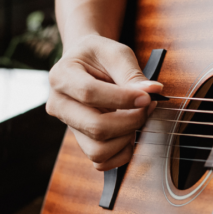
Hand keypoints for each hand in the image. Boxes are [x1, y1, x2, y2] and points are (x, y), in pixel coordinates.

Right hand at [46, 35, 162, 170]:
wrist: (86, 63)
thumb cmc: (100, 56)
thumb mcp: (116, 53)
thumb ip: (132, 74)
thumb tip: (153, 91)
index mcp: (61, 76)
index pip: (90, 93)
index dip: (123, 98)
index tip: (147, 96)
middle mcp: (59, 104)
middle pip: (95, 127)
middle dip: (131, 120)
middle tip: (148, 106)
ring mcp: (69, 126)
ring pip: (98, 150)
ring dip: (127, 138)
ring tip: (137, 117)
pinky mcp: (80, 140)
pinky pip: (100, 160)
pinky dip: (121, 152)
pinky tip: (129, 132)